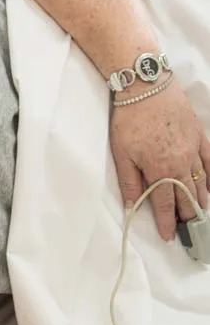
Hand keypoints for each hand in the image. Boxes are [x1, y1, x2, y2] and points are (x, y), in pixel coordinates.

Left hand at [110, 79, 209, 240]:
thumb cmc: (130, 122)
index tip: (169, 236)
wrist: (147, 88)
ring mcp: (193, 148)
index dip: (167, 221)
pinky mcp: (199, 135)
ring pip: (200, 180)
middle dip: (187, 214)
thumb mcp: (122, 156)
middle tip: (189, 229)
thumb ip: (130, 183)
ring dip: (201, 198)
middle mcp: (181, 162)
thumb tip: (132, 206)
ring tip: (201, 212)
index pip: (165, 203)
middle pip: (186, 195)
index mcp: (160, 170)